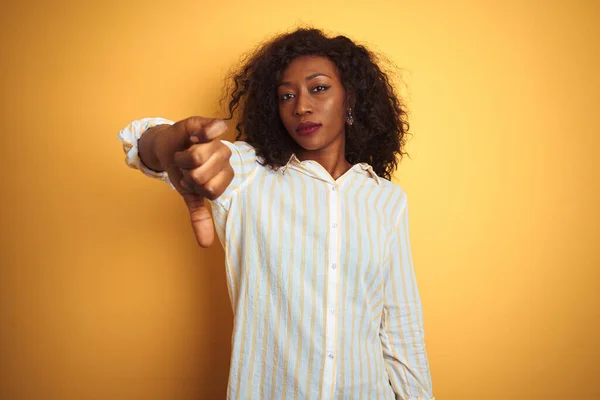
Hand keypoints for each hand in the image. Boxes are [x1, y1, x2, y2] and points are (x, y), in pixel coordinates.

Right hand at [155, 116, 232, 246]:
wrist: (167, 146)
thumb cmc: (181, 169)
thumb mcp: (190, 194)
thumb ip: (200, 217)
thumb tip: (205, 245)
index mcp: (225, 176)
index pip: (212, 191)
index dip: (195, 187)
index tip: (190, 181)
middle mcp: (225, 158)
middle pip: (202, 175)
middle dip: (186, 173)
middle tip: (186, 166)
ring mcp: (218, 141)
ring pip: (198, 156)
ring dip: (183, 157)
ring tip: (185, 153)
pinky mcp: (210, 124)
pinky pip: (215, 128)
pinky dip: (202, 133)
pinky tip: (194, 136)